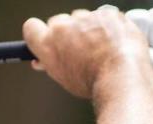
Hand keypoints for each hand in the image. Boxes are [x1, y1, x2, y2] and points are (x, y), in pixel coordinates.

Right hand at [23, 6, 150, 98]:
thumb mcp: (64, 78)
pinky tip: (113, 42)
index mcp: (47, 44)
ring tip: (101, 49)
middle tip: (80, 50)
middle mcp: (63, 27)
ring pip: (82, 19)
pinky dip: (108, 27)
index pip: (31, 27)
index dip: (40, 33)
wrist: (121, 76)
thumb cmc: (93, 82)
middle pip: (59, 22)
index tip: (49, 39)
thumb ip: (51, 64)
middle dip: (67, 33)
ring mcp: (85, 18)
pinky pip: (103, 16)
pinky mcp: (106, 13)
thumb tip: (42, 60)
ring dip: (89, 29)